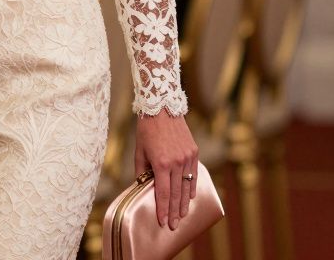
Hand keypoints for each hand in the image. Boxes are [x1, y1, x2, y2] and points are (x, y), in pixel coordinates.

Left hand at [135, 113, 199, 230]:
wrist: (162, 107)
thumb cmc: (146, 130)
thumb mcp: (139, 151)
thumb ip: (141, 171)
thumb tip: (141, 187)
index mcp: (161, 163)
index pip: (162, 193)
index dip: (162, 209)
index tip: (162, 222)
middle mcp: (177, 162)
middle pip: (176, 194)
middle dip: (174, 212)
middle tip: (173, 226)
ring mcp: (187, 157)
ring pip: (187, 186)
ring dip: (184, 203)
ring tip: (182, 216)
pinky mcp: (194, 152)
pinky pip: (194, 174)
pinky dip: (192, 187)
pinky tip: (190, 197)